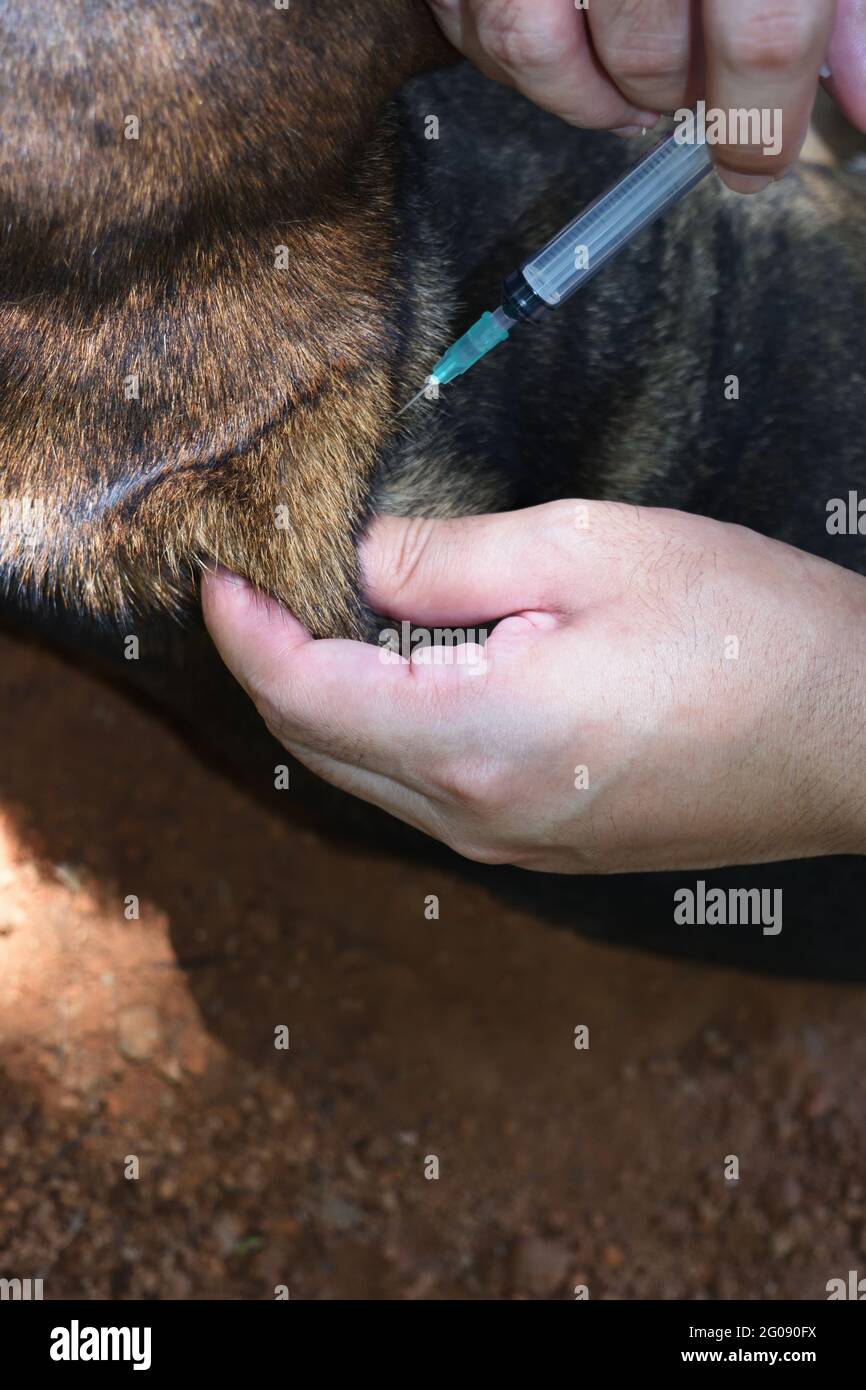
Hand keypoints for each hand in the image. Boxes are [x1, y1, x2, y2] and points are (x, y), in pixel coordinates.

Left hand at [202, 501, 865, 873]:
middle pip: (321, 749)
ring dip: (327, 704)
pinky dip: (388, 734)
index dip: (245, 632)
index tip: (218, 574)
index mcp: (476, 740)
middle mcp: (477, 815)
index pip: (304, 696)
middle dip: (270, 668)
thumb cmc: (750, 634)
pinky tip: (405, 676)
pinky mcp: (546, 847)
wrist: (858, 737)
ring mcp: (513, 846)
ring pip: (369, 778)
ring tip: (318, 621)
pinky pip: (428, 794)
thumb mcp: (591, 551)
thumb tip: (364, 560)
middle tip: (255, 590)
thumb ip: (453, 559)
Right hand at [426, 0, 865, 191]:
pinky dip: (520, 59)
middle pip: (645, 49)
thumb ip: (845, 1)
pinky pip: (474, 22)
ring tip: (630, 84)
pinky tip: (570, 44)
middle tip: (691, 93)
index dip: (761, 117)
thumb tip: (861, 95)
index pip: (760, 29)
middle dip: (671, 99)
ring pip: (534, 45)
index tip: (758, 163)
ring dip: (589, 96)